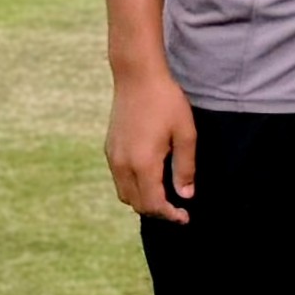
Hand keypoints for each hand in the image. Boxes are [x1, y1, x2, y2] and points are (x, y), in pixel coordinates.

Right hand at [105, 67, 197, 221]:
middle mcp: (122, 164)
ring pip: (125, 194)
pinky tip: (150, 179)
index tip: (185, 217)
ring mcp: (112, 157)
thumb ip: (185, 168)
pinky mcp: (109, 149)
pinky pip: (119, 179)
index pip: (154, 204)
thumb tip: (185, 195)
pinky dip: (133, 187)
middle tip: (178, 209)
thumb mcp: (185, 133)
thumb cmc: (166, 102)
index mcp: (143, 163)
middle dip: (157, 211)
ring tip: (165, 196)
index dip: (170, 215)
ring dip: (144, 201)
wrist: (137, 76)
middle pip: (137, 204)